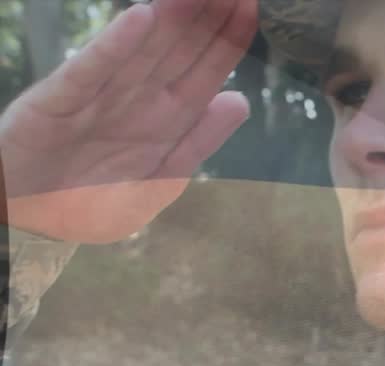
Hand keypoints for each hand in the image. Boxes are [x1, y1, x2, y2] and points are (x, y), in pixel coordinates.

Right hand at [0, 0, 255, 243]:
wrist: (31, 222)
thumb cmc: (94, 202)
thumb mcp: (159, 182)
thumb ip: (198, 142)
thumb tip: (239, 101)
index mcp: (167, 119)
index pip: (206, 72)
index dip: (228, 41)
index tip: (251, 9)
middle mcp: (137, 99)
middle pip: (179, 51)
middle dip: (205, 17)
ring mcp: (100, 96)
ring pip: (142, 50)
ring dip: (171, 18)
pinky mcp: (60, 101)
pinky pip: (92, 70)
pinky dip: (116, 45)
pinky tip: (141, 18)